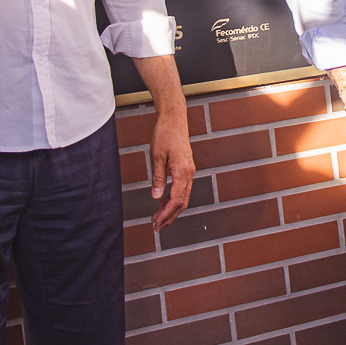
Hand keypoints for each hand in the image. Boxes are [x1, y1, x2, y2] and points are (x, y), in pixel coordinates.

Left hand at [149, 110, 195, 229]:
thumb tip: (156, 197)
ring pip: (183, 197)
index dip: (167, 214)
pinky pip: (182, 188)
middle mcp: (189, 173)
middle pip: (182, 202)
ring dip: (171, 208)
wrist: (174, 118)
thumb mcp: (156, 156)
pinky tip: (162, 201)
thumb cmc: (165, 134)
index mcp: (182, 171)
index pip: (176, 200)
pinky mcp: (186, 168)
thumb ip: (158, 178)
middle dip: (169, 216)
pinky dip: (173, 198)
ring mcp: (189, 171)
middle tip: (156, 225)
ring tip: (157, 216)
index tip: (157, 222)